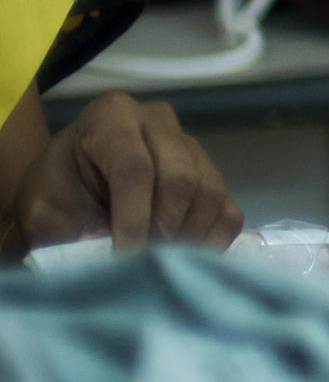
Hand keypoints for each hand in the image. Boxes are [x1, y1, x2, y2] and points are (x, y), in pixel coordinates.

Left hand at [8, 92, 242, 258]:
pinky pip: (228, 210)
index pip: (135, 168)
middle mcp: (159, 121)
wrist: (68, 190)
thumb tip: (126, 261)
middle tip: (145, 265)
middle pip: (180, 179)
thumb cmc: (54, 197)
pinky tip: (185, 260)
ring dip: (188, 238)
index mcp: (111, 116)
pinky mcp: (212, 175)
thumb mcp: (47, 213)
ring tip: (161, 265)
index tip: (124, 260)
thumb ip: (78, 232)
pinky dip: (212, 241)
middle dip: (163, 229)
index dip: (132, 219)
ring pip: (209, 193)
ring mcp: (192, 146)